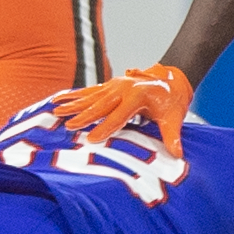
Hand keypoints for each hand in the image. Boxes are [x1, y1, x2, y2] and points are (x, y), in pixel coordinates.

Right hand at [53, 63, 194, 153]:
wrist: (172, 79)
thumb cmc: (172, 101)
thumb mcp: (174, 118)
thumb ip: (172, 136)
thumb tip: (176, 154)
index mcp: (138, 96)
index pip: (119, 116)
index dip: (105, 128)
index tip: (92, 139)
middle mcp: (123, 88)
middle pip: (100, 105)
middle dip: (84, 116)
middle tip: (69, 126)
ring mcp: (115, 85)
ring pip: (91, 97)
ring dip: (73, 105)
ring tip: (56, 112)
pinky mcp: (110, 86)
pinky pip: (89, 92)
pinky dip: (73, 96)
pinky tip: (59, 100)